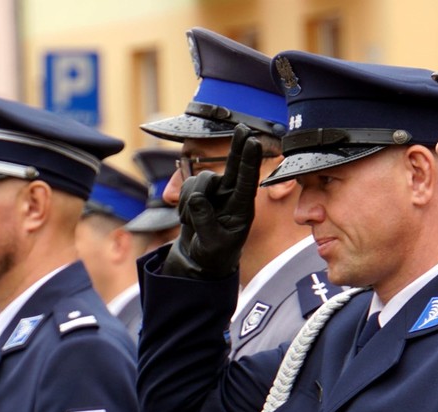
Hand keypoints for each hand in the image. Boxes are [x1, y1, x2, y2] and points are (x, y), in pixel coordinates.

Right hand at [161, 124, 263, 279]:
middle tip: (242, 127)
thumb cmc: (213, 255)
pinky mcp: (199, 193)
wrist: (198, 260)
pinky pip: (188, 187)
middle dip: (237, 147)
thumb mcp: (211, 244)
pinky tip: (188, 218)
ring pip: (201, 180)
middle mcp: (231, 197)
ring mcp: (215, 194)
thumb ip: (205, 221)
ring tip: (192, 222)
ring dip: (192, 200)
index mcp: (243, 210)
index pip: (248, 182)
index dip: (250, 161)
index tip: (253, 142)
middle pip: (234, 167)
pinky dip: (184, 203)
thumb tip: (198, 198)